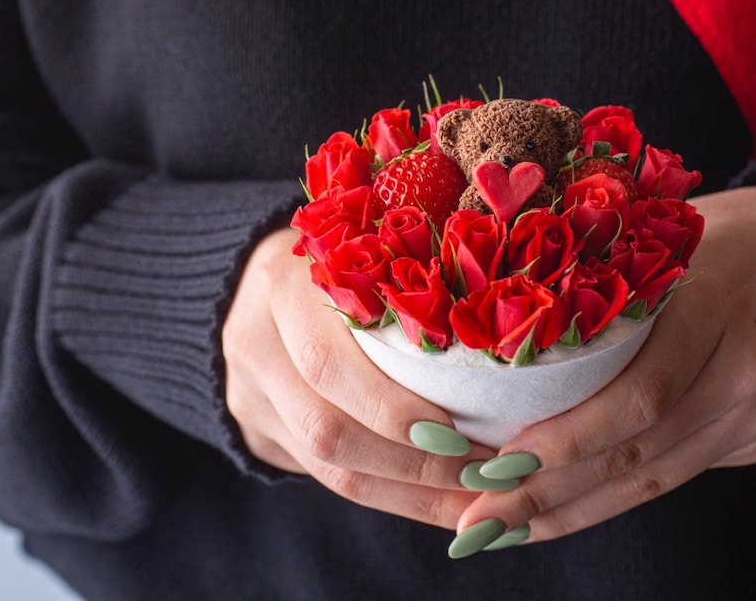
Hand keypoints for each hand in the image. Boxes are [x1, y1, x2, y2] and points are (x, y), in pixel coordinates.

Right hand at [223, 228, 494, 527]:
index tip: (466, 434)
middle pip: (327, 427)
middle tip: (483, 473)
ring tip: (473, 498)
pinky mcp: (255, 429)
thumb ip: (409, 296)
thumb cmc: (342, 259)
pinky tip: (441, 501)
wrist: (250, 277)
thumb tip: (507, 364)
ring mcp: (248, 391)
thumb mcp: (369, 256)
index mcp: (284, 286)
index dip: (396, 409)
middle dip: (414, 462)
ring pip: (327, 467)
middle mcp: (255, 341)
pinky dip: (391, 495)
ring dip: (408, 492)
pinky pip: (325, 478)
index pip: (331, 363)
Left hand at [452, 186, 755, 546]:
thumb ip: (615, 274)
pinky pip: (683, 472)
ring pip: (659, 479)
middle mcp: (748, 370)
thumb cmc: (754, 231)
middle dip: (552, 493)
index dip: (565, 441)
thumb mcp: (685, 229)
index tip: (495, 463)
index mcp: (720, 302)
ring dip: (578, 509)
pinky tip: (569, 505)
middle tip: (479, 520)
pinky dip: (621, 493)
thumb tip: (513, 323)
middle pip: (641, 451)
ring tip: (508, 527)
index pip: (638, 392)